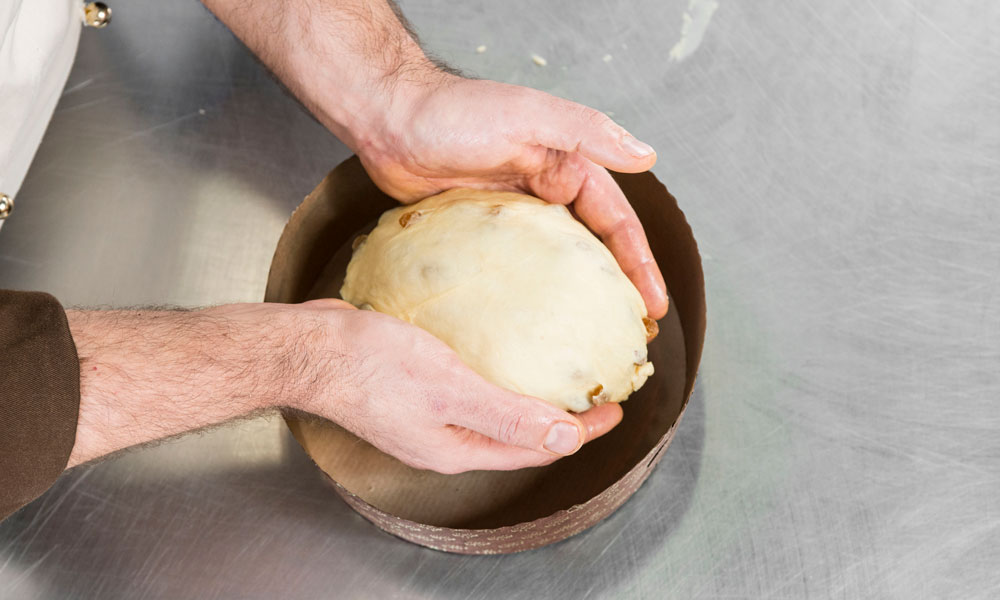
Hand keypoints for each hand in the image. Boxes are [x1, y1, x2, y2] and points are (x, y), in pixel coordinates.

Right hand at [68, 301, 621, 472]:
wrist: (309, 348)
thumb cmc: (369, 368)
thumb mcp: (450, 389)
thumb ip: (508, 416)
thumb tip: (564, 437)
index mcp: (457, 448)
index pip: (536, 447)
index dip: (580, 431)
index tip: (615, 408)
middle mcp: (446, 439)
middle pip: (520, 434)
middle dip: (561, 416)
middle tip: (596, 387)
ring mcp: (429, 415)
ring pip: (497, 410)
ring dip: (531, 392)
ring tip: (561, 366)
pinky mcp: (417, 389)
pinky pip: (472, 385)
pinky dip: (498, 370)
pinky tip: (505, 343)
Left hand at [200, 0, 667, 318]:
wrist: (387, 120)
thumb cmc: (455, 113)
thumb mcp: (527, 116)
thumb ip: (585, 135)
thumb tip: (646, 156)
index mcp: (567, 168)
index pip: (616, 224)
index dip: (639, 265)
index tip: (652, 307)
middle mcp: (547, 192)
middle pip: (593, 249)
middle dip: (617, 291)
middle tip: (630, 338)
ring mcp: (514, 214)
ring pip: (556, 264)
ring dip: (576, 299)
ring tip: (588, 340)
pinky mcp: (480, 230)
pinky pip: (513, 268)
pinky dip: (528, 294)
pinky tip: (529, 324)